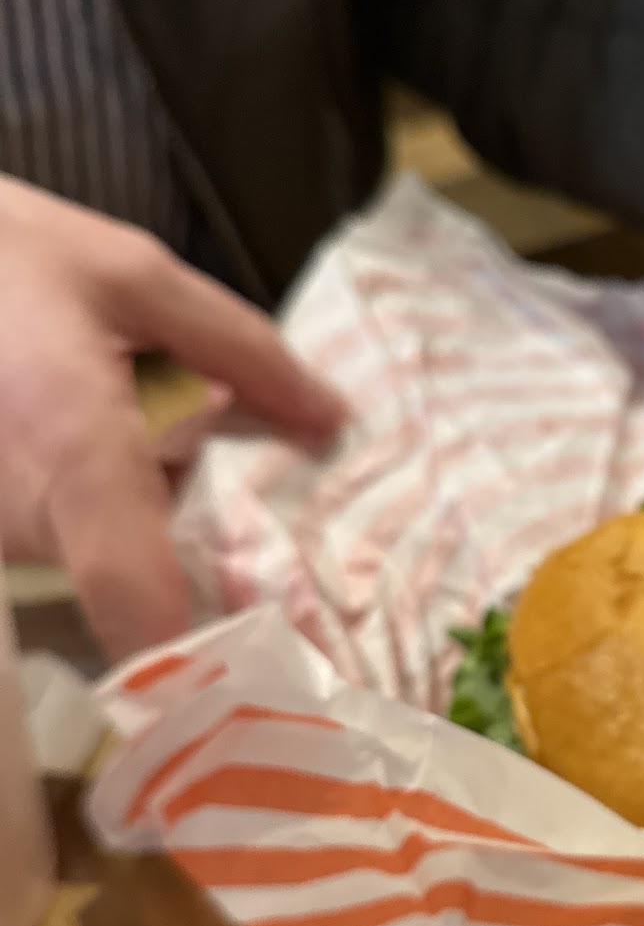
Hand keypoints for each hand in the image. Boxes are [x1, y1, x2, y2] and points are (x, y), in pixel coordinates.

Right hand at [0, 177, 343, 661]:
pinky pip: (62, 528)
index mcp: (75, 449)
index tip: (253, 668)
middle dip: (182, 494)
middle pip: (149, 554)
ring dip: (128, 482)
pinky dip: (81, 483)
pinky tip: (58, 408)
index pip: (132, 594)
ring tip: (97, 392)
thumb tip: (330, 418)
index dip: (188, 651)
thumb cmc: (6, 256)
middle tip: (167, 406)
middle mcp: (23, 512)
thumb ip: (243, 350)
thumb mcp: (133, 275)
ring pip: (107, 539)